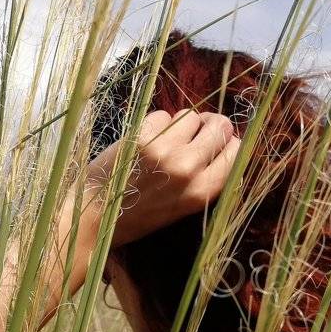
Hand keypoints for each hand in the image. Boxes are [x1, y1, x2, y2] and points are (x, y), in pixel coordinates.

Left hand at [86, 109, 240, 245]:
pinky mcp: (141, 136)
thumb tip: (223, 143)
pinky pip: (163, 115)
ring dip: (183, 124)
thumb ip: (205, 178)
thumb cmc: (139, 216)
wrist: (94, 216)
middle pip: (219, 126)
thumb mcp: (182, 207)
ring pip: (191, 116)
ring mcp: (164, 150)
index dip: (229, 144)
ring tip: (168, 140)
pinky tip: (147, 140)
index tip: (219, 145)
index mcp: (202, 192)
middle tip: (198, 133)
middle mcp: (188, 168)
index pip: (236, 152)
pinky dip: (158, 123)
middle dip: (212, 126)